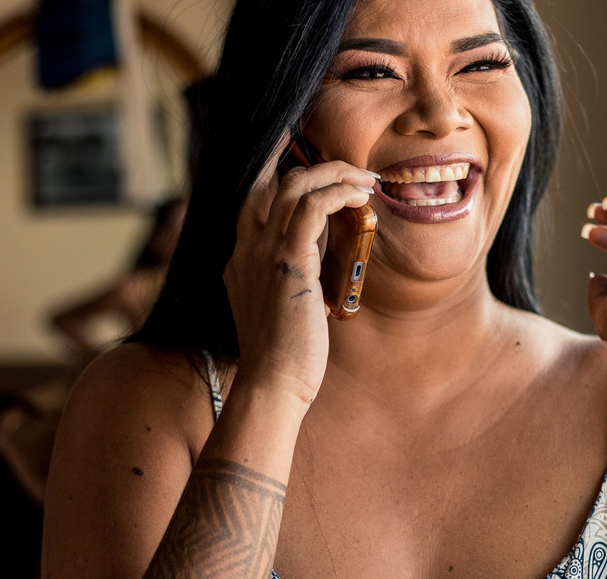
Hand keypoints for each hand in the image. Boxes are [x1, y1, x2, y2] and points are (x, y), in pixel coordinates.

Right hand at [224, 138, 376, 408]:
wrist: (271, 385)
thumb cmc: (283, 358)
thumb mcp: (282, 307)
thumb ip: (291, 278)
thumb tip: (316, 264)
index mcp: (241, 259)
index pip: (255, 199)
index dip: (281, 174)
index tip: (316, 166)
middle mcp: (246, 248)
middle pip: (271, 180)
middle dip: (313, 166)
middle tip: (351, 172)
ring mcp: (263, 252)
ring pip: (294, 184)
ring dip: (334, 173)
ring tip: (365, 180)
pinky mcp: (289, 262)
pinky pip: (312, 207)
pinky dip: (339, 192)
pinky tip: (361, 196)